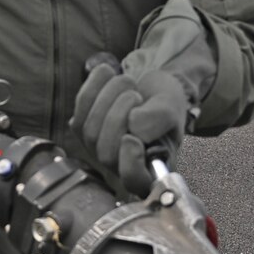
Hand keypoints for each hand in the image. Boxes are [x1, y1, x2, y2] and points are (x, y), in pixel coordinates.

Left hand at [72, 62, 189, 195]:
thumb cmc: (164, 102)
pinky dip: (93, 86)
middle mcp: (120, 164)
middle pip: (106, 153)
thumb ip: (159, 118)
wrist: (149, 86)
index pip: (134, 181)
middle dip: (118, 116)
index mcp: (149, 167)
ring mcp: (98, 149)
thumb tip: (133, 126)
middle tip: (136, 94)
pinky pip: (80, 109)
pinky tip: (106, 73)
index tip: (132, 138)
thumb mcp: (172, 108)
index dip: (129, 162)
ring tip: (127, 82)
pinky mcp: (82, 127)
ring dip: (108, 97)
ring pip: (90, 130)